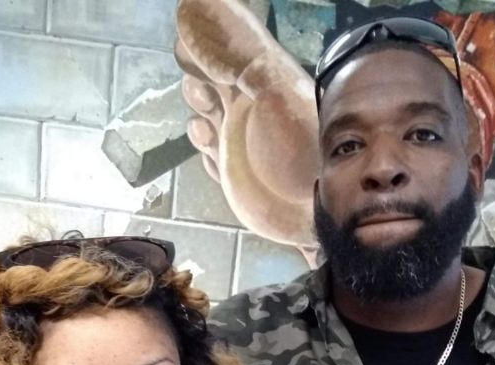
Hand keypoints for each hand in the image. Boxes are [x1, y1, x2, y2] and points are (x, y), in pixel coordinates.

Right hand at [175, 0, 318, 259]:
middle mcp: (249, 108)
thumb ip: (242, 59)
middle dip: (197, 75)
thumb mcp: (276, 93)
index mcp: (263, 84)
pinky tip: (207, 143)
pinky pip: (207, 151)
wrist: (307, 212)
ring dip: (197, 109)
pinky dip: (201, 145)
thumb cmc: (299, 152)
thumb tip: (207, 22)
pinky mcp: (231, 172)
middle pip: (210, 76)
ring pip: (204, 112)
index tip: (188, 39)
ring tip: (206, 122)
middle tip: (203, 92)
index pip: (228, 49)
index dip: (205, 41)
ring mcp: (238, 140)